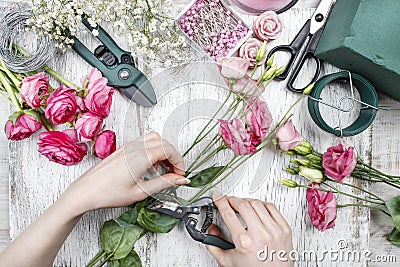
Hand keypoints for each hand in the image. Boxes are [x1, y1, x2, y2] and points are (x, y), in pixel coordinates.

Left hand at [62, 132, 188, 215]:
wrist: (85, 192)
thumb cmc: (107, 193)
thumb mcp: (141, 191)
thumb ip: (164, 183)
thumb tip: (180, 179)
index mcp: (141, 156)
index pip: (170, 149)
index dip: (179, 162)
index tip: (180, 174)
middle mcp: (135, 148)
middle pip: (164, 142)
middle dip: (173, 157)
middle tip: (174, 173)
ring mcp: (128, 147)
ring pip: (154, 140)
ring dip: (163, 152)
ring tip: (162, 170)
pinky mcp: (123, 149)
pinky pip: (144, 143)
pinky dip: (152, 152)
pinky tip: (149, 168)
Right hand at [206, 193, 292, 266]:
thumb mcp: (229, 262)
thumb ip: (215, 246)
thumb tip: (210, 231)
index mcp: (245, 242)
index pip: (228, 213)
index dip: (220, 201)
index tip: (217, 196)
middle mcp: (260, 234)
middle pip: (243, 205)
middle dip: (232, 199)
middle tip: (228, 200)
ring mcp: (274, 230)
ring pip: (257, 203)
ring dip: (246, 200)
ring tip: (242, 204)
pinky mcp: (284, 229)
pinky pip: (272, 208)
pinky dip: (262, 204)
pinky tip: (257, 207)